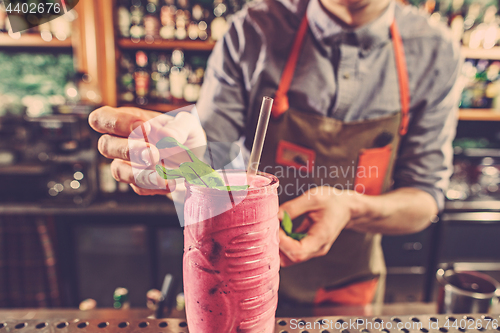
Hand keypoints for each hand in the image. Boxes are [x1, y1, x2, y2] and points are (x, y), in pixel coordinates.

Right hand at [89, 106, 205, 194]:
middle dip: (129, 150)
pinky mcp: (138, 183)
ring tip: (163, 174)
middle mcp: (123, 142)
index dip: (116, 123)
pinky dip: (154, 186)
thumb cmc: (186, 135)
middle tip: (154, 153)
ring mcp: (128, 164)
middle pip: (105, 146)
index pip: (102, 118)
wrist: (197, 160)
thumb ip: (180, 126)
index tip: (144, 127)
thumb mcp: (189, 124)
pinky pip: (138, 187)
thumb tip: (166, 136)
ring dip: (139, 173)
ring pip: (118, 170)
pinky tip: (171, 182)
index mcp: (130, 120)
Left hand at [278, 187, 358, 266]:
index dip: (282, 243)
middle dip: (277, 245)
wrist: (346, 208)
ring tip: (276, 227)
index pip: (298, 252)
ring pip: (290, 258)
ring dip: (279, 245)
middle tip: (270, 227)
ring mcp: (313, 250)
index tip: (274, 227)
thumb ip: (292, 208)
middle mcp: (317, 249)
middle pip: (292, 258)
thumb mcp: (313, 198)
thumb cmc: (332, 201)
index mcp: (321, 238)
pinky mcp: (309, 247)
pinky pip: (292, 251)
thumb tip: (273, 216)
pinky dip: (283, 243)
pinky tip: (280, 229)